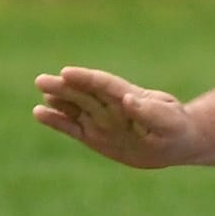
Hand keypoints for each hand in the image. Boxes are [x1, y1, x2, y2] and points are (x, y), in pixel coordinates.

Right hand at [33, 66, 196, 168]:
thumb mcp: (169, 121)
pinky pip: (72, 127)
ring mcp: (101, 119)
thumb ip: (150, 111)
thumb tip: (128, 100)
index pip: (104, 84)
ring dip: (58, 99)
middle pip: (84, 92)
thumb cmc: (175, 127)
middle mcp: (110, 105)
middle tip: (41, 80)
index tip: (67, 73)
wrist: (175, 142)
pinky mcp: (94, 135)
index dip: (85, 78)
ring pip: (75, 106)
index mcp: (129, 96)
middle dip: (64, 86)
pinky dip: (56, 120)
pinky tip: (39, 112)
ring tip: (42, 91)